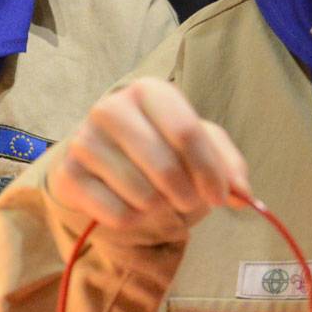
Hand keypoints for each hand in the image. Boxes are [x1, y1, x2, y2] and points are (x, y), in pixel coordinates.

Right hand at [49, 78, 249, 238]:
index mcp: (147, 90)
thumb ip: (228, 165)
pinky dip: (134, 221)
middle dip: (186, 196)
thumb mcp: (200, 148)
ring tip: (157, 200)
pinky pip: (118, 214)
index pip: (186, 131)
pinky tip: (129, 206)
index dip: (210, 171)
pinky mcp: (67, 176)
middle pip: (164, 167)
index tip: (221, 197)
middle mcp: (110, 108)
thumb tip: (243, 195)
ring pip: (142, 196)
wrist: (105, 166)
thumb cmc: (161, 150)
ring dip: (160, 210)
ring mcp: (83, 141)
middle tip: (187, 202)